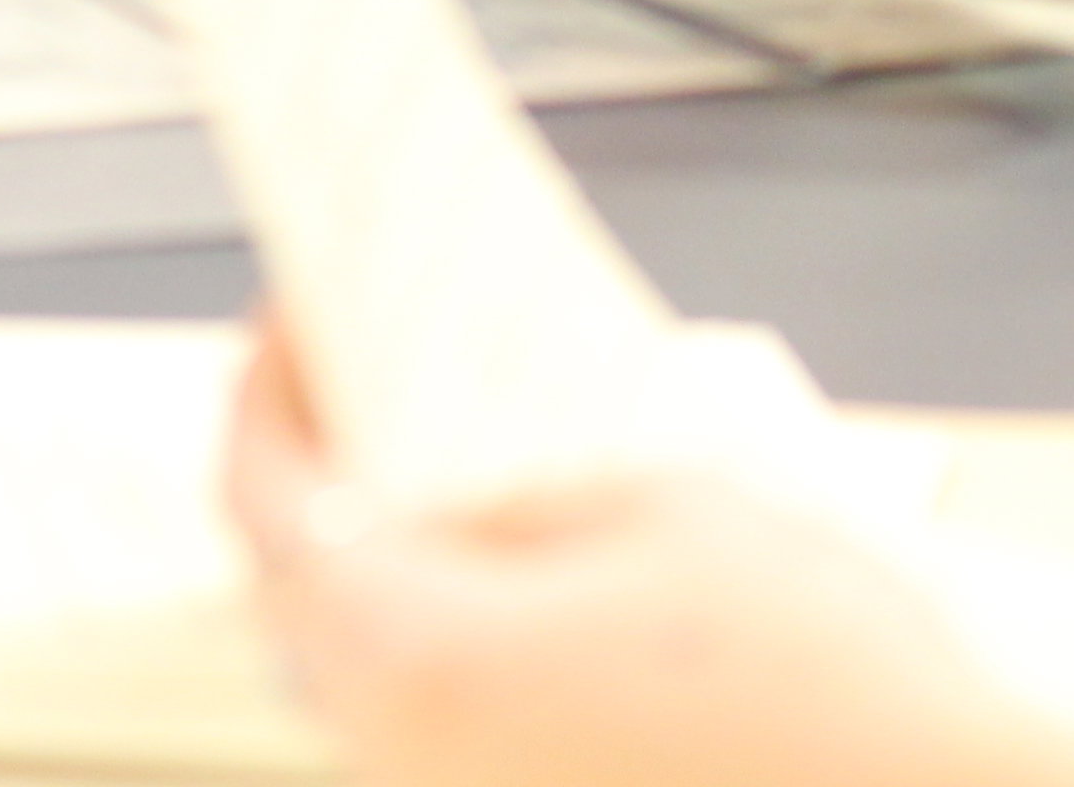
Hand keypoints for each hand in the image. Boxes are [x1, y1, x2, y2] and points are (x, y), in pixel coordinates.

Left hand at [222, 324, 1073, 786]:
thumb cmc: (807, 672)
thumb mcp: (664, 509)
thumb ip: (525, 490)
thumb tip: (456, 481)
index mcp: (415, 653)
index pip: (272, 505)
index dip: (267, 400)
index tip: (286, 328)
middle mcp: (400, 748)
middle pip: (299, 594)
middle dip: (320, 476)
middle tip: (355, 380)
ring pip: (360, 661)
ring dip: (378, 560)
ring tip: (440, 463)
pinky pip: (428, 710)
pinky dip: (438, 629)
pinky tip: (510, 572)